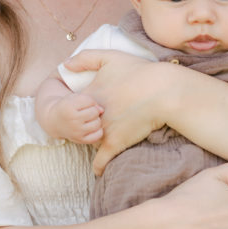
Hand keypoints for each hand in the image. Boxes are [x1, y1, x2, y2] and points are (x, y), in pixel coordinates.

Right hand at [47, 93, 103, 143]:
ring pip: (98, 123)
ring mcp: (76, 132)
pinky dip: (98, 130)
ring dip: (96, 120)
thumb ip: (89, 100)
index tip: (82, 104)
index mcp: (68, 107)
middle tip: (86, 112)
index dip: (89, 101)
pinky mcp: (80, 140)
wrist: (55, 122)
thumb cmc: (68, 107)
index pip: (90, 101)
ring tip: (88, 119)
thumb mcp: (74, 98)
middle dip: (93, 110)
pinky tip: (91, 127)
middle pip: (95, 112)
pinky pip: (98, 135)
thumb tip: (102, 110)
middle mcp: (72, 121)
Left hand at [62, 50, 168, 172]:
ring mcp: (102, 130)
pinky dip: (99, 167)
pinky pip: (100, 161)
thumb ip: (84, 58)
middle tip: (95, 123)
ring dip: (94, 141)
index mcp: (89, 95)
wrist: (163, 90)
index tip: (85, 109)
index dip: (79, 108)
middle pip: (80, 124)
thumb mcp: (110, 56)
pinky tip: (98, 172)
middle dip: (84, 125)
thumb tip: (64, 66)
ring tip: (103, 139)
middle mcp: (91, 115)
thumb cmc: (139, 72)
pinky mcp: (115, 143)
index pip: (73, 106)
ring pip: (90, 140)